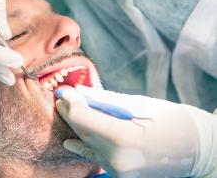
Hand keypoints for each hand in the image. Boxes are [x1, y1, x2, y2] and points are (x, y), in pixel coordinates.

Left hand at [56, 85, 216, 177]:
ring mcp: (119, 171)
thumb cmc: (177, 122)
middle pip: (82, 132)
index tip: (66, 91)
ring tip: (66, 110)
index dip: (72, 103)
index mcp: (123, 138)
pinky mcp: (121, 176)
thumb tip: (81, 93)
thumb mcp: (142, 105)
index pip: (83, 119)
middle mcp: (117, 159)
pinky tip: (70, 141)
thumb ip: (107, 101)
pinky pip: (95, 158)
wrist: (199, 151)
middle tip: (62, 97)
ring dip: (76, 126)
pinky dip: (83, 147)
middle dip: (70, 112)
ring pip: (87, 144)